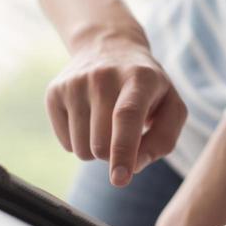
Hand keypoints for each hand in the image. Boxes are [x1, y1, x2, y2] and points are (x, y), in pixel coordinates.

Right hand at [44, 34, 186, 186]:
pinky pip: (66, 144)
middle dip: (116, 154)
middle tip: (125, 133)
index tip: (119, 179)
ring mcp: (75, 83)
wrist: (109, 46)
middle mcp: (103, 76)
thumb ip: (163, 139)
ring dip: (97, 150)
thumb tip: (134, 166)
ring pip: (82, 149)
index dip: (123, 150)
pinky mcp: (54, 93)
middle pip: (102, 143)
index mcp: (139, 77)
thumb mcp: (171, 105)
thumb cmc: (147, 86)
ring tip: (108, 123)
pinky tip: (90, 118)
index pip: (126, 115)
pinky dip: (81, 142)